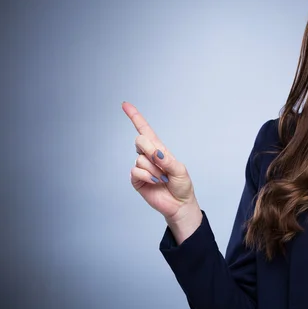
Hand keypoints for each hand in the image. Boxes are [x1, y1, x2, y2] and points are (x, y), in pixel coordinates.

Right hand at [122, 101, 199, 223]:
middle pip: (139, 140)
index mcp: (159, 149)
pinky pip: (135, 171)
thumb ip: (167, 160)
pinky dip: (147, 176)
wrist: (178, 204)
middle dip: (149, 149)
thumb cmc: (182, 185)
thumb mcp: (180, 170)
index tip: (125, 104)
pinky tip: (155, 182)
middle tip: (160, 162)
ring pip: (140, 158)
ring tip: (162, 178)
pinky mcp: (136, 179)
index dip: (135, 117)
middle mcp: (148, 155)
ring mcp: (141, 167)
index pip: (145, 130)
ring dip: (154, 169)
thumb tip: (155, 152)